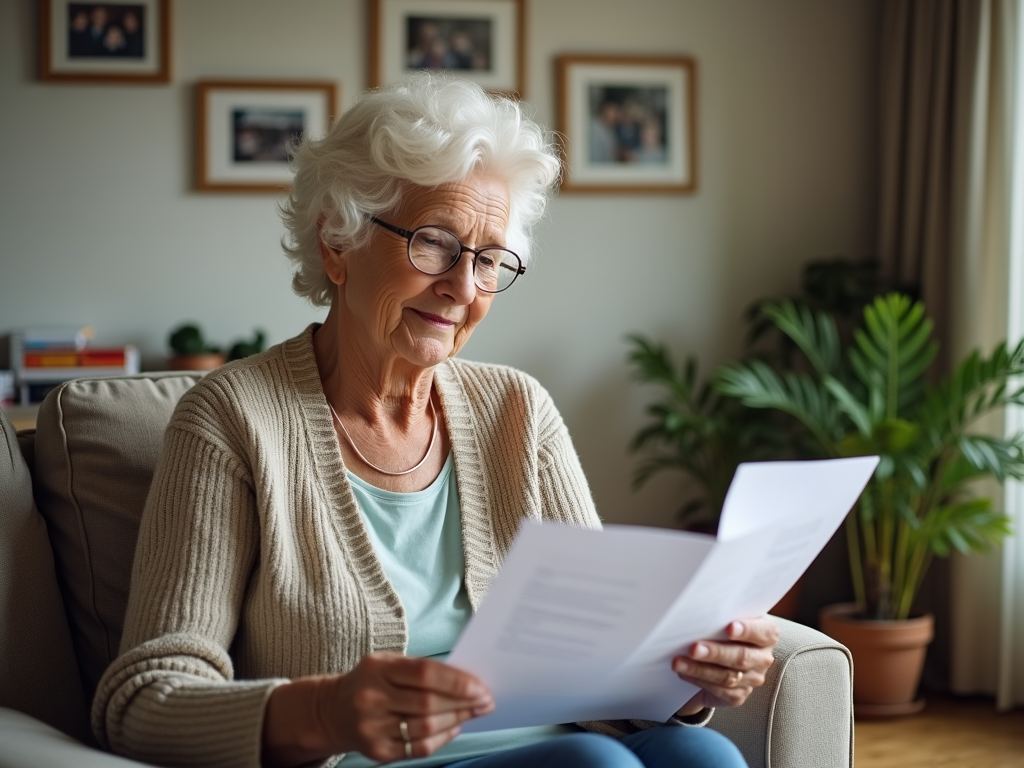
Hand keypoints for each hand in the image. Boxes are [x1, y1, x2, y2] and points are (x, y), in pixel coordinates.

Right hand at [262, 652, 492, 765]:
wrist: (332, 710)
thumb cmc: (371, 681)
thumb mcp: (388, 663)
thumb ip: (421, 670)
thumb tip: (467, 681)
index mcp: (377, 668)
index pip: (424, 673)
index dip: (456, 681)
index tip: (480, 685)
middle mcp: (372, 699)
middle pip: (428, 703)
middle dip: (463, 702)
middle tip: (486, 700)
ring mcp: (372, 728)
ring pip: (426, 728)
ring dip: (457, 719)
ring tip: (474, 712)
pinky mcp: (377, 752)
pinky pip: (418, 748)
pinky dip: (442, 738)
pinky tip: (454, 727)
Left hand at [672, 616, 778, 715]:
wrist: (719, 656)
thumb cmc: (723, 629)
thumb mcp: (728, 618)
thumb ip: (722, 615)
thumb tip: (699, 609)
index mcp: (767, 633)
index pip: (764, 632)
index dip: (748, 630)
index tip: (729, 628)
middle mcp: (763, 657)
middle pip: (741, 656)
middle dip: (715, 652)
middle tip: (694, 648)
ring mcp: (753, 678)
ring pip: (727, 676)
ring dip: (699, 669)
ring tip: (679, 662)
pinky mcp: (739, 695)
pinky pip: (719, 690)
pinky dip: (699, 680)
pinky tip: (684, 673)